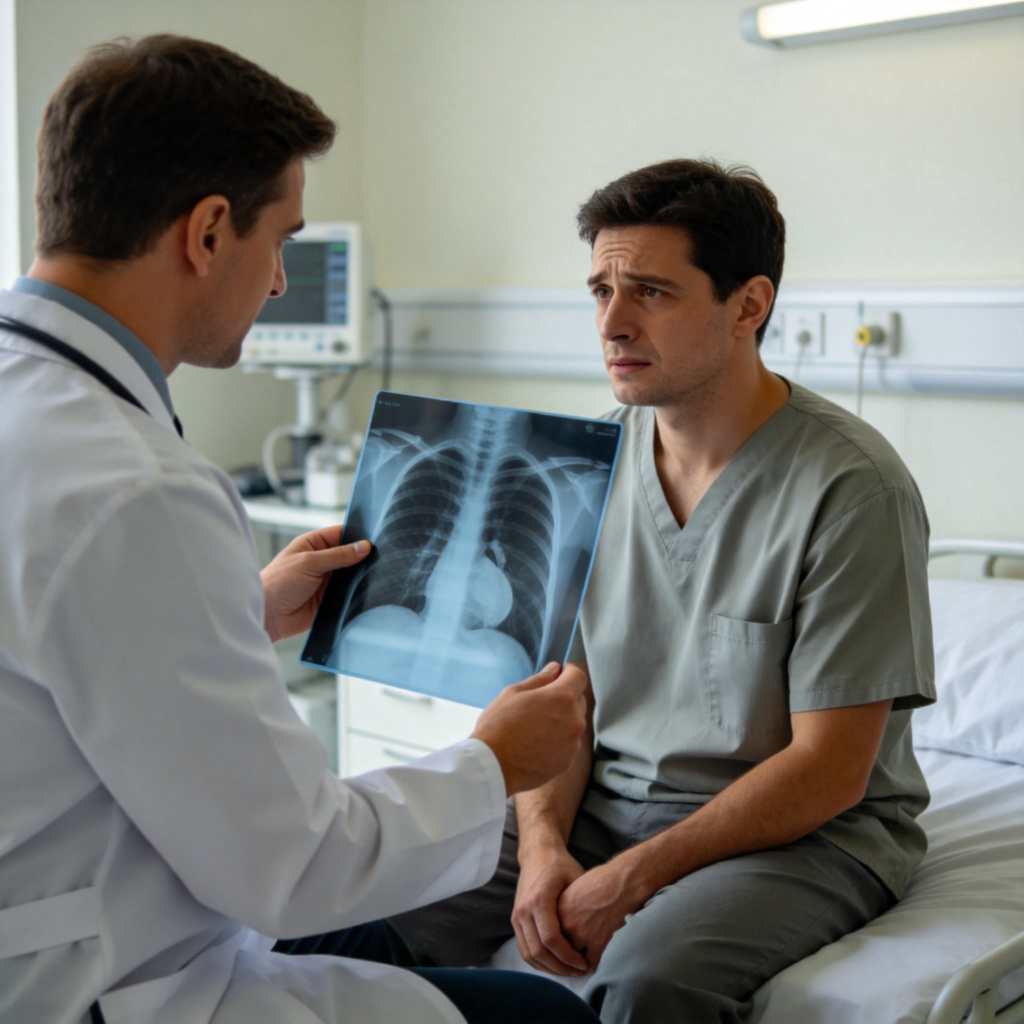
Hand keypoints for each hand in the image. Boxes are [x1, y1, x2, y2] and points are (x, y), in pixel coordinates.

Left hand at [260, 526, 370, 642]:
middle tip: (381, 557)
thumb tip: (364, 546)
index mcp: (313, 544)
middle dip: (362, 556)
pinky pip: (349, 592)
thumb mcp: (309, 562)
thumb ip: (338, 555)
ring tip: (378, 573)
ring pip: (351, 574)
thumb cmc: (278, 583)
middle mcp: (322, 560)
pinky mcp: (330, 598)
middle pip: (349, 554)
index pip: (341, 534)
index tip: (375, 538)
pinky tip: (368, 590)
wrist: (268, 616)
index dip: (357, 535)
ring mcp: (327, 580)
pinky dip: (357, 592)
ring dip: (360, 575)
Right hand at [471, 663, 586, 795]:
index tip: (559, 674)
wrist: (492, 766)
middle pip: (578, 700)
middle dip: (564, 697)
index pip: (579, 677)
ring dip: (561, 720)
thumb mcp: (513, 693)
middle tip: (540, 703)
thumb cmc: (498, 726)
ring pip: (573, 724)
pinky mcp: (567, 762)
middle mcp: (574, 721)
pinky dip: (557, 740)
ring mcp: (572, 744)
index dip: (569, 672)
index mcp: (562, 698)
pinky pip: (567, 744)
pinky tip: (536, 744)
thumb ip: (539, 679)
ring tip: (534, 727)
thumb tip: (554, 669)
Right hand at [511, 847, 588, 975]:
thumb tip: (599, 933)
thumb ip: (582, 905)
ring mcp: (517, 916)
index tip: (584, 964)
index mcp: (538, 899)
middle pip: (538, 952)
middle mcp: (523, 910)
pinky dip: (539, 961)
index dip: (568, 956)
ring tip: (568, 971)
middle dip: (560, 967)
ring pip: (529, 954)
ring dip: (549, 968)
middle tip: (578, 972)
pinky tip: (556, 963)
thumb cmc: (561, 865)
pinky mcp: (516, 920)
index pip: (551, 939)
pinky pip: (525, 949)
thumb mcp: (576, 878)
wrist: (538, 854)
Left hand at [556, 856, 644, 970]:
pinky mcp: (598, 943)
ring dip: (577, 962)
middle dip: (564, 955)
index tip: (561, 947)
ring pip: (572, 959)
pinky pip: (590, 964)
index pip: (550, 934)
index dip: (556, 942)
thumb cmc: (604, 881)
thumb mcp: (576, 889)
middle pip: (559, 949)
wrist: (625, 881)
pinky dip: (591, 965)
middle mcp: (566, 922)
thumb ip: (566, 909)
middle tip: (569, 959)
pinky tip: (595, 960)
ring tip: (582, 963)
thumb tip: (564, 925)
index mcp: (558, 908)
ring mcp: (581, 934)